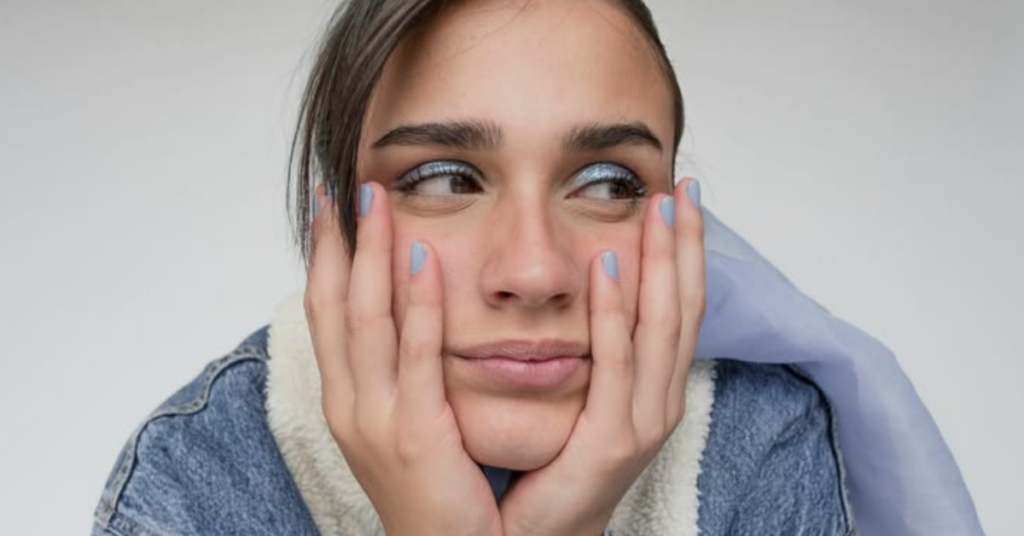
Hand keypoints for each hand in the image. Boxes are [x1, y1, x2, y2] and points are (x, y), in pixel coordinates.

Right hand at [304, 182, 502, 535]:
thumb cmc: (436, 492)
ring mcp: (375, 421)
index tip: (333, 208)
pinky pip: (414, 357)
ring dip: (369, 255)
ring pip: (363, 320)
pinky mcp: (414, 435)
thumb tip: (414, 317)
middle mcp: (350, 405)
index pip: (328, 314)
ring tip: (376, 201)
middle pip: (334, 306)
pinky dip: (415, 305)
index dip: (327, 257)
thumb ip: (405, 373)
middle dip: (339, 243)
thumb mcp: (408, 424)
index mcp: (348, 401)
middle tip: (349, 186)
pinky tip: (422, 259)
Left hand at [498, 178, 706, 535]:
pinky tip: (606, 264)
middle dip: (684, 245)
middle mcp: (657, 402)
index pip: (677, 307)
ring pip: (663, 326)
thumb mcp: (577, 400)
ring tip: (658, 207)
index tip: (677, 198)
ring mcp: (640, 423)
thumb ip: (587, 351)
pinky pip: (617, 364)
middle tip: (681, 187)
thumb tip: (578, 287)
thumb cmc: (548, 468)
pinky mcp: (610, 442)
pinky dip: (615, 312)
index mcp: (650, 390)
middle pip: (684, 307)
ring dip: (662, 262)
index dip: (683, 253)